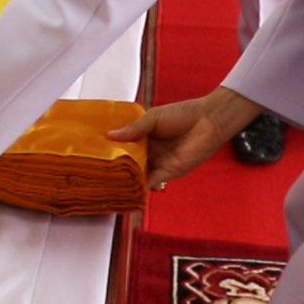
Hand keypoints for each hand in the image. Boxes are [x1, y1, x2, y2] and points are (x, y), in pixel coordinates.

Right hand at [107, 87, 262, 188]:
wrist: (208, 122)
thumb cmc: (183, 115)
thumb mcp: (153, 117)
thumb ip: (134, 128)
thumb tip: (110, 135)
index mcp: (144, 136)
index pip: (124, 146)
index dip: (112, 150)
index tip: (94, 153)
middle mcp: (149, 151)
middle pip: (129, 162)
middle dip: (116, 167)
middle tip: (97, 172)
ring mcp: (158, 163)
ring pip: (138, 174)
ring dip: (126, 179)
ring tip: (107, 182)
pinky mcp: (168, 173)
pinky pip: (151, 182)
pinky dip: (140, 187)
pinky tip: (127, 188)